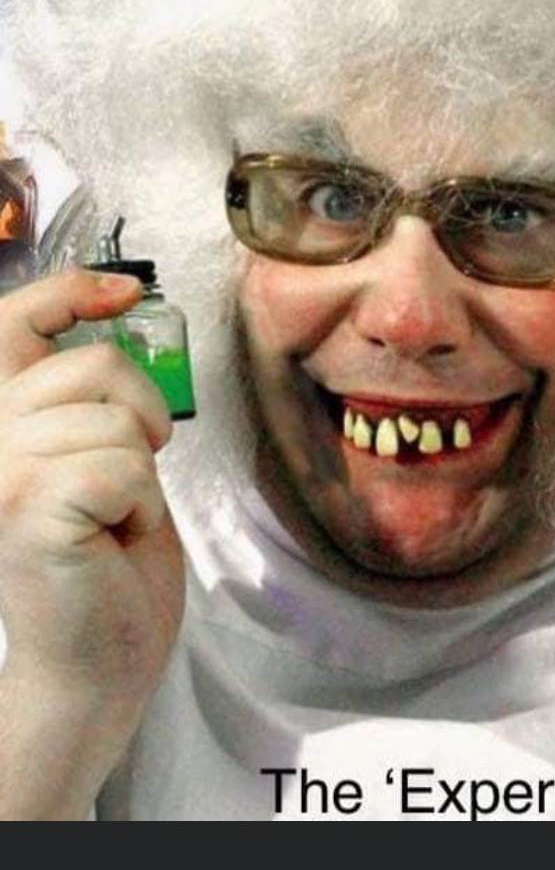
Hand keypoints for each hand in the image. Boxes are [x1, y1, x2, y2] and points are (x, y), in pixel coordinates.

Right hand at [0, 270, 183, 719]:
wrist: (96, 662)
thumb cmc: (105, 563)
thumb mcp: (95, 455)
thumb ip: (85, 397)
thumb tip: (115, 309)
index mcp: (1, 419)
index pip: (16, 320)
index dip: (71, 290)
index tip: (126, 292)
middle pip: (97, 367)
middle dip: (143, 417)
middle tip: (129, 480)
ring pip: (119, 420)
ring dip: (141, 476)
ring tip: (112, 520)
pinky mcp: (25, 502)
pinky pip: (125, 467)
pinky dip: (141, 506)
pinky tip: (112, 541)